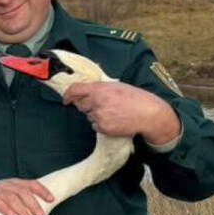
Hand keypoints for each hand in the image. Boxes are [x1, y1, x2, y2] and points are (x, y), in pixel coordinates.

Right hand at [0, 178, 53, 214]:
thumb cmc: (1, 203)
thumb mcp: (14, 198)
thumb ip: (26, 202)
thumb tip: (42, 213)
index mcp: (16, 183)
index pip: (32, 184)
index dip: (42, 191)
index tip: (51, 199)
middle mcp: (7, 184)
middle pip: (23, 192)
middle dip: (33, 204)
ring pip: (11, 198)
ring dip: (22, 210)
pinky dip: (4, 209)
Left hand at [64, 81, 179, 144]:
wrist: (148, 113)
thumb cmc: (135, 98)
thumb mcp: (117, 86)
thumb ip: (100, 89)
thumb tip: (86, 93)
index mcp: (99, 88)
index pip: (75, 90)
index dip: (68, 95)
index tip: (66, 100)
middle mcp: (97, 101)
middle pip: (81, 106)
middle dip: (88, 106)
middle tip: (103, 106)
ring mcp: (99, 115)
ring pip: (89, 117)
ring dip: (97, 115)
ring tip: (114, 113)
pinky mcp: (103, 127)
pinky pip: (95, 126)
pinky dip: (102, 125)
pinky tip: (115, 121)